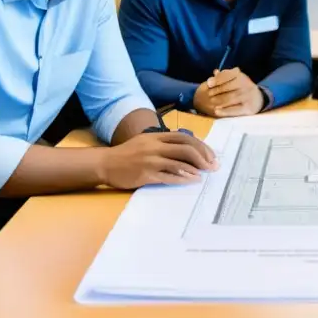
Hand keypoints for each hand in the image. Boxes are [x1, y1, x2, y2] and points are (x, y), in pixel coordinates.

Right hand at [98, 131, 217, 188]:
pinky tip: (192, 180)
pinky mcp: (146, 174)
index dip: (201, 146)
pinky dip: (183, 178)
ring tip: (205, 174)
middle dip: (203, 157)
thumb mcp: (146, 142)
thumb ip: (164, 143)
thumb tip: (187, 150)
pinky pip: (168, 176)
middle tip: (212, 166)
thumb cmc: (127, 154)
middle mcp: (155, 146)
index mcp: (156, 136)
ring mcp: (150, 160)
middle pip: (186, 148)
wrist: (105, 164)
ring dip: (195, 169)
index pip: (185, 138)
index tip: (211, 155)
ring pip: (179, 162)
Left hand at [197, 67, 265, 117]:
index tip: (208, 83)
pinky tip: (217, 111)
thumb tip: (215, 72)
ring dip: (220, 100)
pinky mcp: (248, 108)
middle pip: (229, 87)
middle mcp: (246, 84)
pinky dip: (225, 111)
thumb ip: (223, 76)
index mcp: (241, 76)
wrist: (257, 99)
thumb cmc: (240, 88)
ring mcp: (248, 96)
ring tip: (211, 103)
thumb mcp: (234, 79)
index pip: (228, 75)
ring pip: (231, 98)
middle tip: (208, 95)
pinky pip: (235, 110)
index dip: (218, 79)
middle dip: (217, 91)